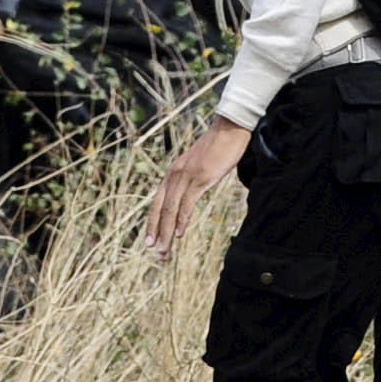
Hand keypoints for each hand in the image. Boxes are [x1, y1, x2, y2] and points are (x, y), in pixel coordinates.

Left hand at [146, 116, 252, 258]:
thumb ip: (193, 179)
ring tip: (165, 250)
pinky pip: (187, 203)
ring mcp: (186, 176)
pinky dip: (181, 220)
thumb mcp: (200, 165)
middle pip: (160, 208)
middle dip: (157, 232)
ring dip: (167, 232)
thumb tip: (192, 192)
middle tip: (155, 252)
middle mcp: (174, 174)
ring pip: (171, 209)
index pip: (158, 202)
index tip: (150, 241)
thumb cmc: (219, 147)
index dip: (153, 222)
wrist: (230, 129)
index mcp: (173, 173)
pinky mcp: (200, 177)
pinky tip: (180, 234)